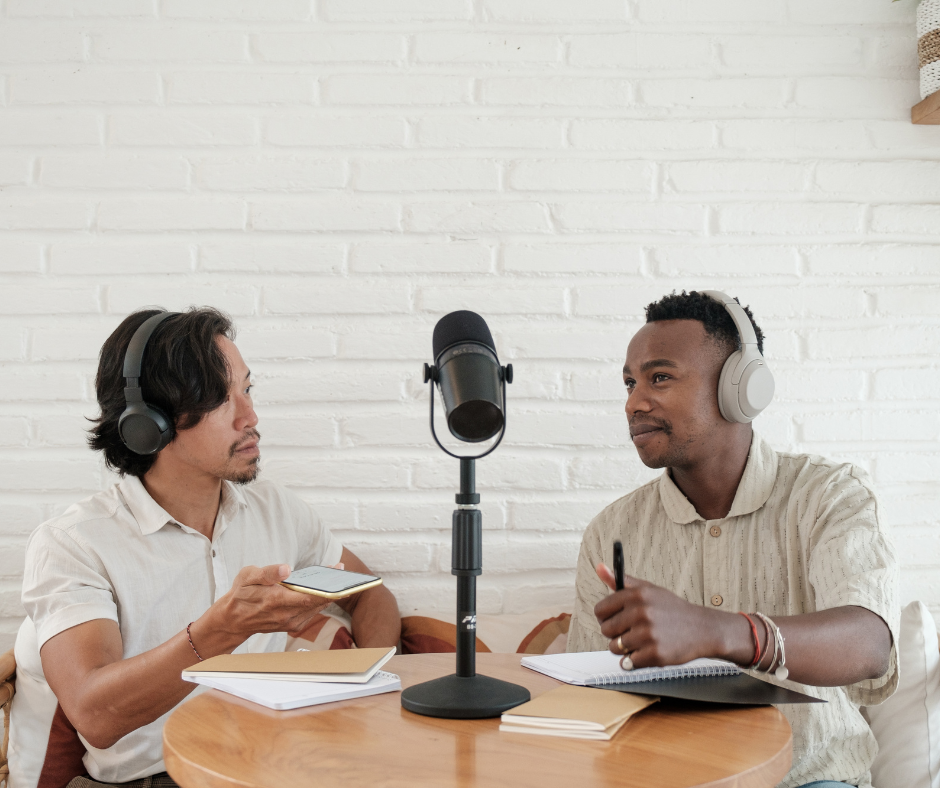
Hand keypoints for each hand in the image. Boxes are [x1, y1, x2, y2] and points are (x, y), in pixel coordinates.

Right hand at [209, 564, 334, 640]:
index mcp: (276, 601)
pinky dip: (319, 600)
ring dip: (327, 593)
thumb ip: (267, 572)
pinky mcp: (293, 625)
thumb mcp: (247, 576)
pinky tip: (323, 588)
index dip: (326, 586)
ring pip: (316, 607)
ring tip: (335, 576)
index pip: (308, 596)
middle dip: (330, 586)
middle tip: (340, 570)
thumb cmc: (241, 594)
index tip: (337, 573)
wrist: (233, 620)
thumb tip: (286, 569)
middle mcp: (286, 615)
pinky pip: (311, 612)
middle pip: (317, 601)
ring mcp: (290, 622)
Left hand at [594, 562, 715, 668]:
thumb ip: (620, 581)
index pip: (600, 610)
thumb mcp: (648, 589)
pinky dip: (636, 660)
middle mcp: (641, 612)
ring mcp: (648, 634)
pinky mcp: (655, 654)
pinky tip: (649, 650)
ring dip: (625, 648)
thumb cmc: (671, 609)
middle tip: (632, 631)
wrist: (702, 629)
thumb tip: (599, 567)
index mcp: (636, 595)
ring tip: (642, 641)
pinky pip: (628, 662)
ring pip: (615, 647)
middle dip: (616, 633)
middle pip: (606, 630)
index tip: (615, 619)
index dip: (606, 617)